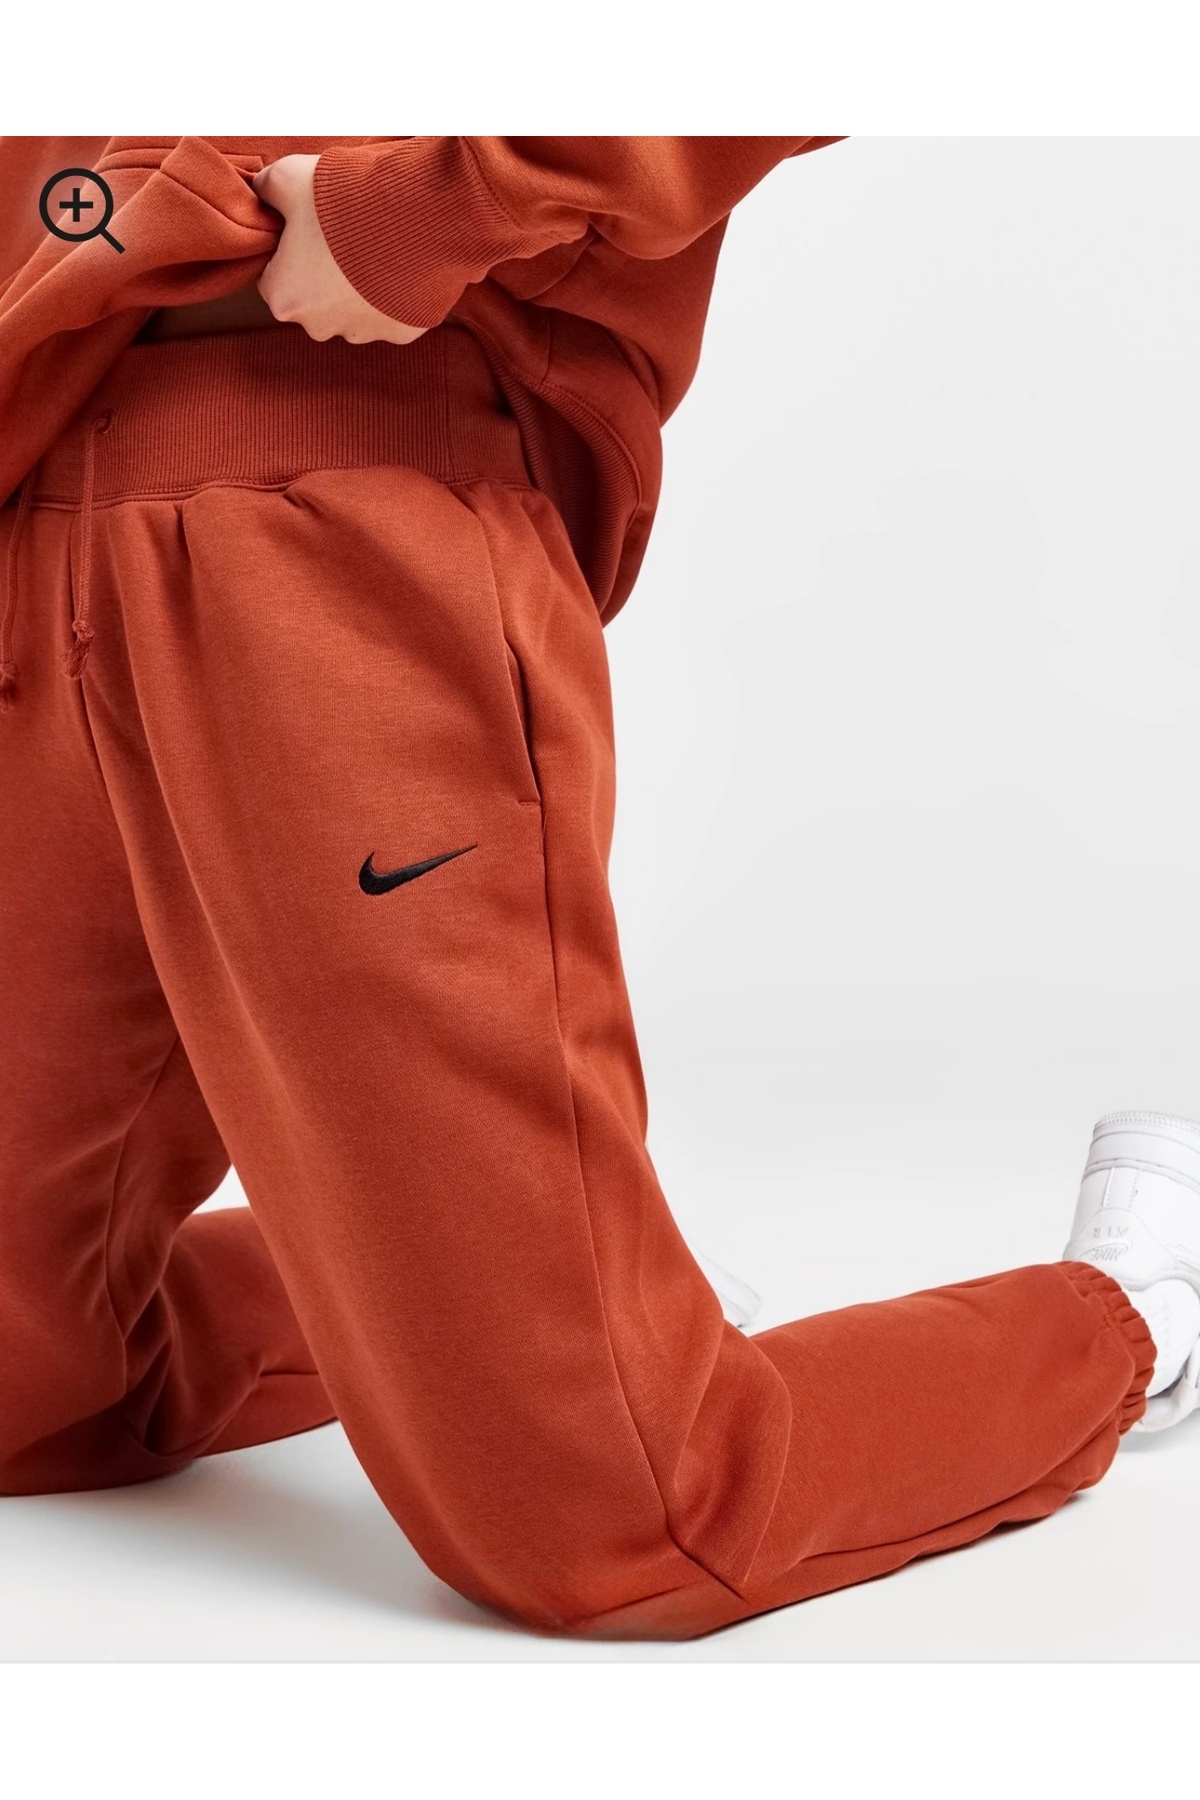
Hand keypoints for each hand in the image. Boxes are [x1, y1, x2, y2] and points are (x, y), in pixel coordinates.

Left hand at [251, 155, 427, 346]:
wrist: (416, 213)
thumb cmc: (344, 199)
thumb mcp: (290, 176)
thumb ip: (266, 189)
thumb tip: (261, 191)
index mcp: (284, 298)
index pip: (274, 275)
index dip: (290, 249)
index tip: (308, 227)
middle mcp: (320, 327)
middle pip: (314, 299)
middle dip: (324, 272)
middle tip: (344, 234)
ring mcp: (364, 333)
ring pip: (353, 308)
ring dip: (360, 285)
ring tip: (375, 246)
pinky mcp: (401, 332)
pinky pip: (391, 312)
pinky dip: (393, 291)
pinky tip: (400, 263)